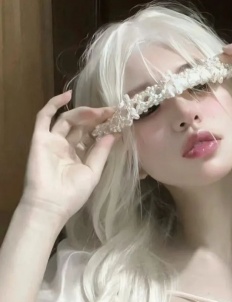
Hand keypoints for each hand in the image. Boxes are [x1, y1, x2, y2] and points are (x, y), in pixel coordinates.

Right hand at [21, 91, 119, 220]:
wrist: (51, 204)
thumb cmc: (74, 193)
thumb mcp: (93, 172)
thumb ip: (102, 152)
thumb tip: (114, 134)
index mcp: (80, 155)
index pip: (92, 135)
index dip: (104, 125)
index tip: (118, 118)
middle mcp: (67, 146)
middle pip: (81, 125)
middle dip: (97, 118)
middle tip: (111, 112)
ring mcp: (53, 141)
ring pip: (67, 119)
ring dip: (83, 113)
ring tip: (99, 111)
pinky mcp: (40, 138)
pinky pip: (44, 117)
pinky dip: (54, 104)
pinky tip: (67, 95)